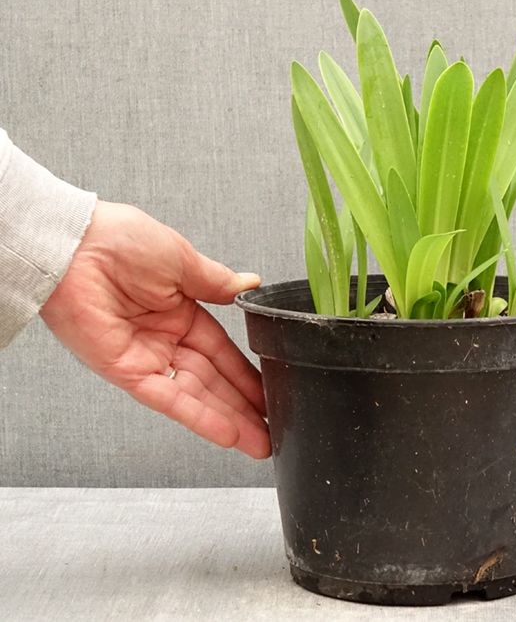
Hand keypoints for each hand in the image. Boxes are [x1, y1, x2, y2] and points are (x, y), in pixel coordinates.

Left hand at [40, 200, 270, 458]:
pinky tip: (226, 433)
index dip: (246, 373)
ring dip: (228, 420)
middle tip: (271, 428)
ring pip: (195, 395)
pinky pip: (168, 399)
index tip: (270, 390)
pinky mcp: (127, 371)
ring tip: (258, 442)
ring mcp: (146, 357)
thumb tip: (249, 284)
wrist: (76, 245)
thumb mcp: (183, 259)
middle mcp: (164, 338)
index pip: (222, 350)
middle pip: (213, 380)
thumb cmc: (119, 240)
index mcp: (180, 309)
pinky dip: (197, 416)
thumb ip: (217, 281)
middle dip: (244, 406)